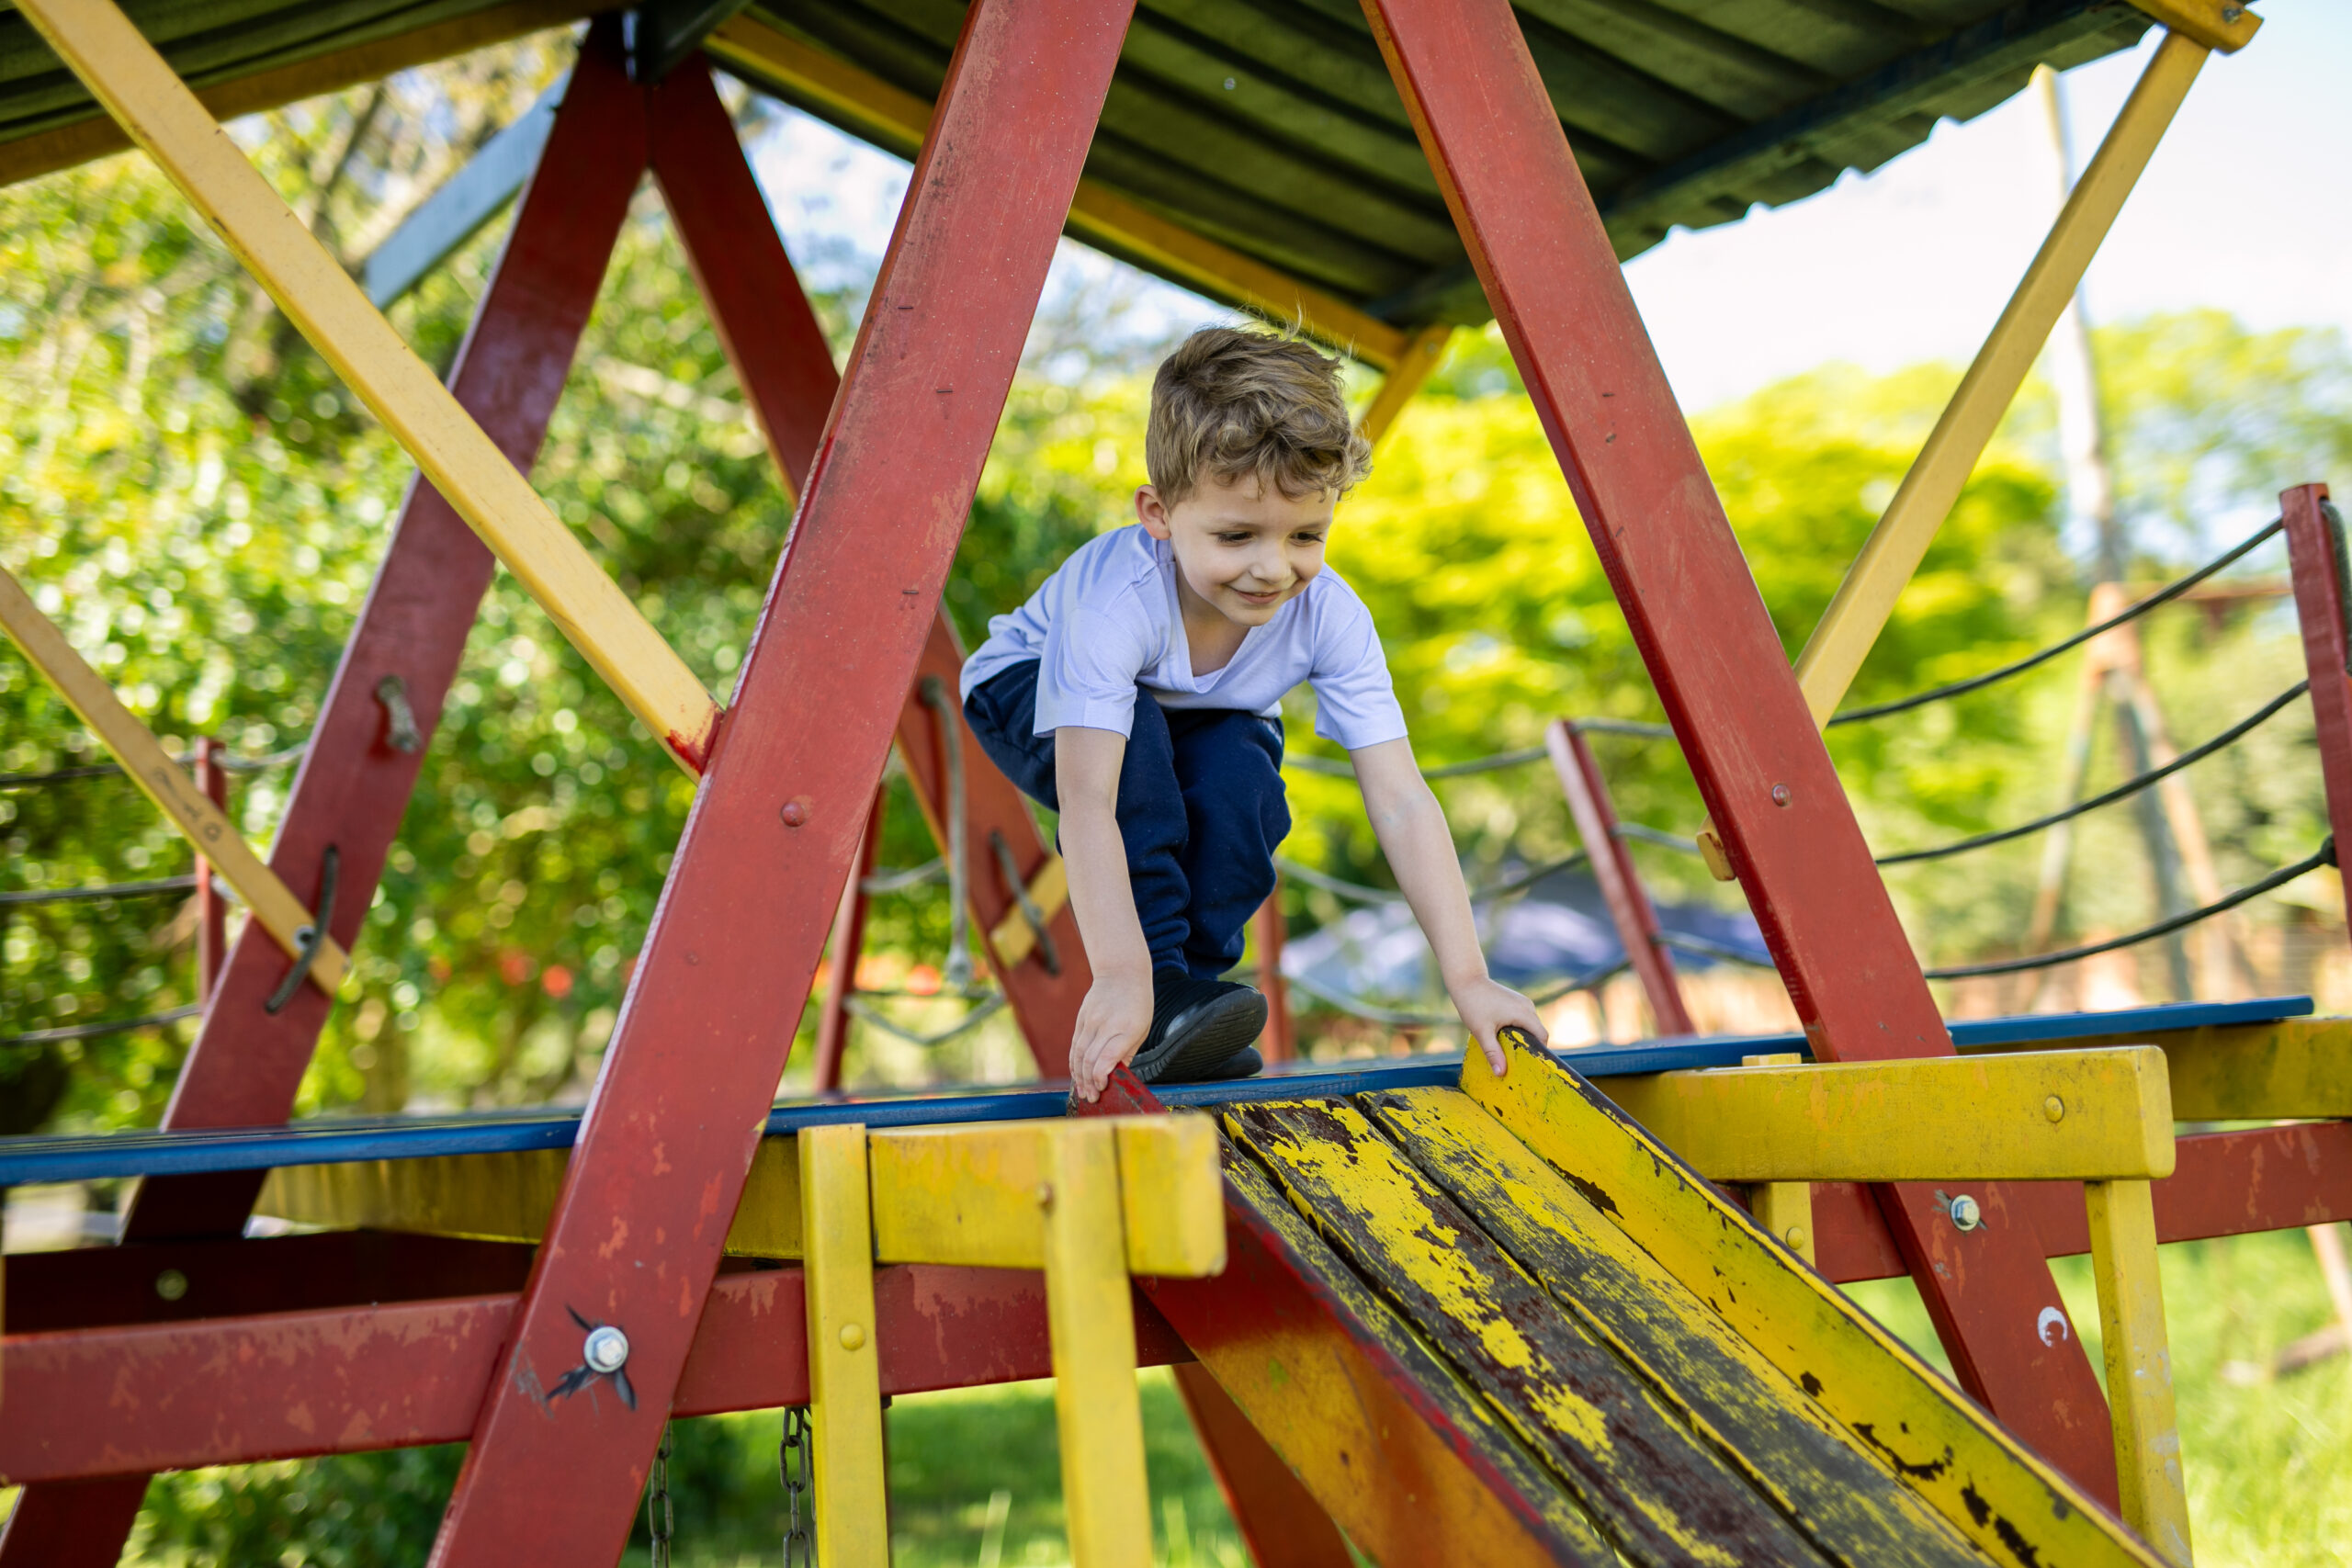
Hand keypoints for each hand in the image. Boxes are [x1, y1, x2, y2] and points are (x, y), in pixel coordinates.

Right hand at [1069, 969, 1152, 1101]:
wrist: (1121, 972)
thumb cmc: (1137, 1003)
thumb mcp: (1141, 1029)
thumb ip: (1128, 1053)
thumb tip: (1116, 1076)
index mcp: (1125, 1029)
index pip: (1107, 1058)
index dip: (1101, 1077)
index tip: (1102, 1089)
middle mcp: (1105, 1025)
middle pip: (1090, 1059)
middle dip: (1089, 1082)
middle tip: (1092, 1098)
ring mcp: (1090, 1021)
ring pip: (1078, 1054)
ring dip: (1079, 1076)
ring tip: (1082, 1092)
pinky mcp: (1081, 1019)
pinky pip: (1074, 1045)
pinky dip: (1074, 1062)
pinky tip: (1076, 1075)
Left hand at [1449, 975, 1546, 1078]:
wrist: (1466, 980)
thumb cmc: (1473, 1004)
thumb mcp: (1481, 1032)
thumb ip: (1493, 1053)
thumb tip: (1501, 1073)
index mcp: (1524, 1013)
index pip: (1542, 1036)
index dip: (1538, 1051)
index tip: (1527, 1064)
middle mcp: (1527, 1006)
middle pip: (1537, 1032)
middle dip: (1528, 1046)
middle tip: (1515, 1061)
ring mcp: (1522, 1002)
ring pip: (1529, 1026)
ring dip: (1521, 1038)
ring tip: (1507, 1049)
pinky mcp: (1515, 1001)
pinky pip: (1523, 1019)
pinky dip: (1517, 1029)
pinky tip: (1502, 1036)